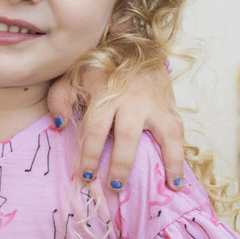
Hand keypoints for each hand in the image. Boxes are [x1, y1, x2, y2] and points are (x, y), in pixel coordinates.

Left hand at [47, 64, 185, 190]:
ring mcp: (155, 104)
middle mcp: (133, 99)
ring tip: (161, 189)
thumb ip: (60, 99)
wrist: (134, 49)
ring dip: (163, 163)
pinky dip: (179, 159)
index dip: (90, 154)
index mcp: (105, 92)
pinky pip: (179, 136)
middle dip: (121, 164)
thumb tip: (61, 126)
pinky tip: (176, 181)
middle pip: (128, 135)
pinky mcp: (171, 109)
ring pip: (163, 135)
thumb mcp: (73, 78)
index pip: (96, 128)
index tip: (86, 175)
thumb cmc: (100, 71)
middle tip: (114, 186)